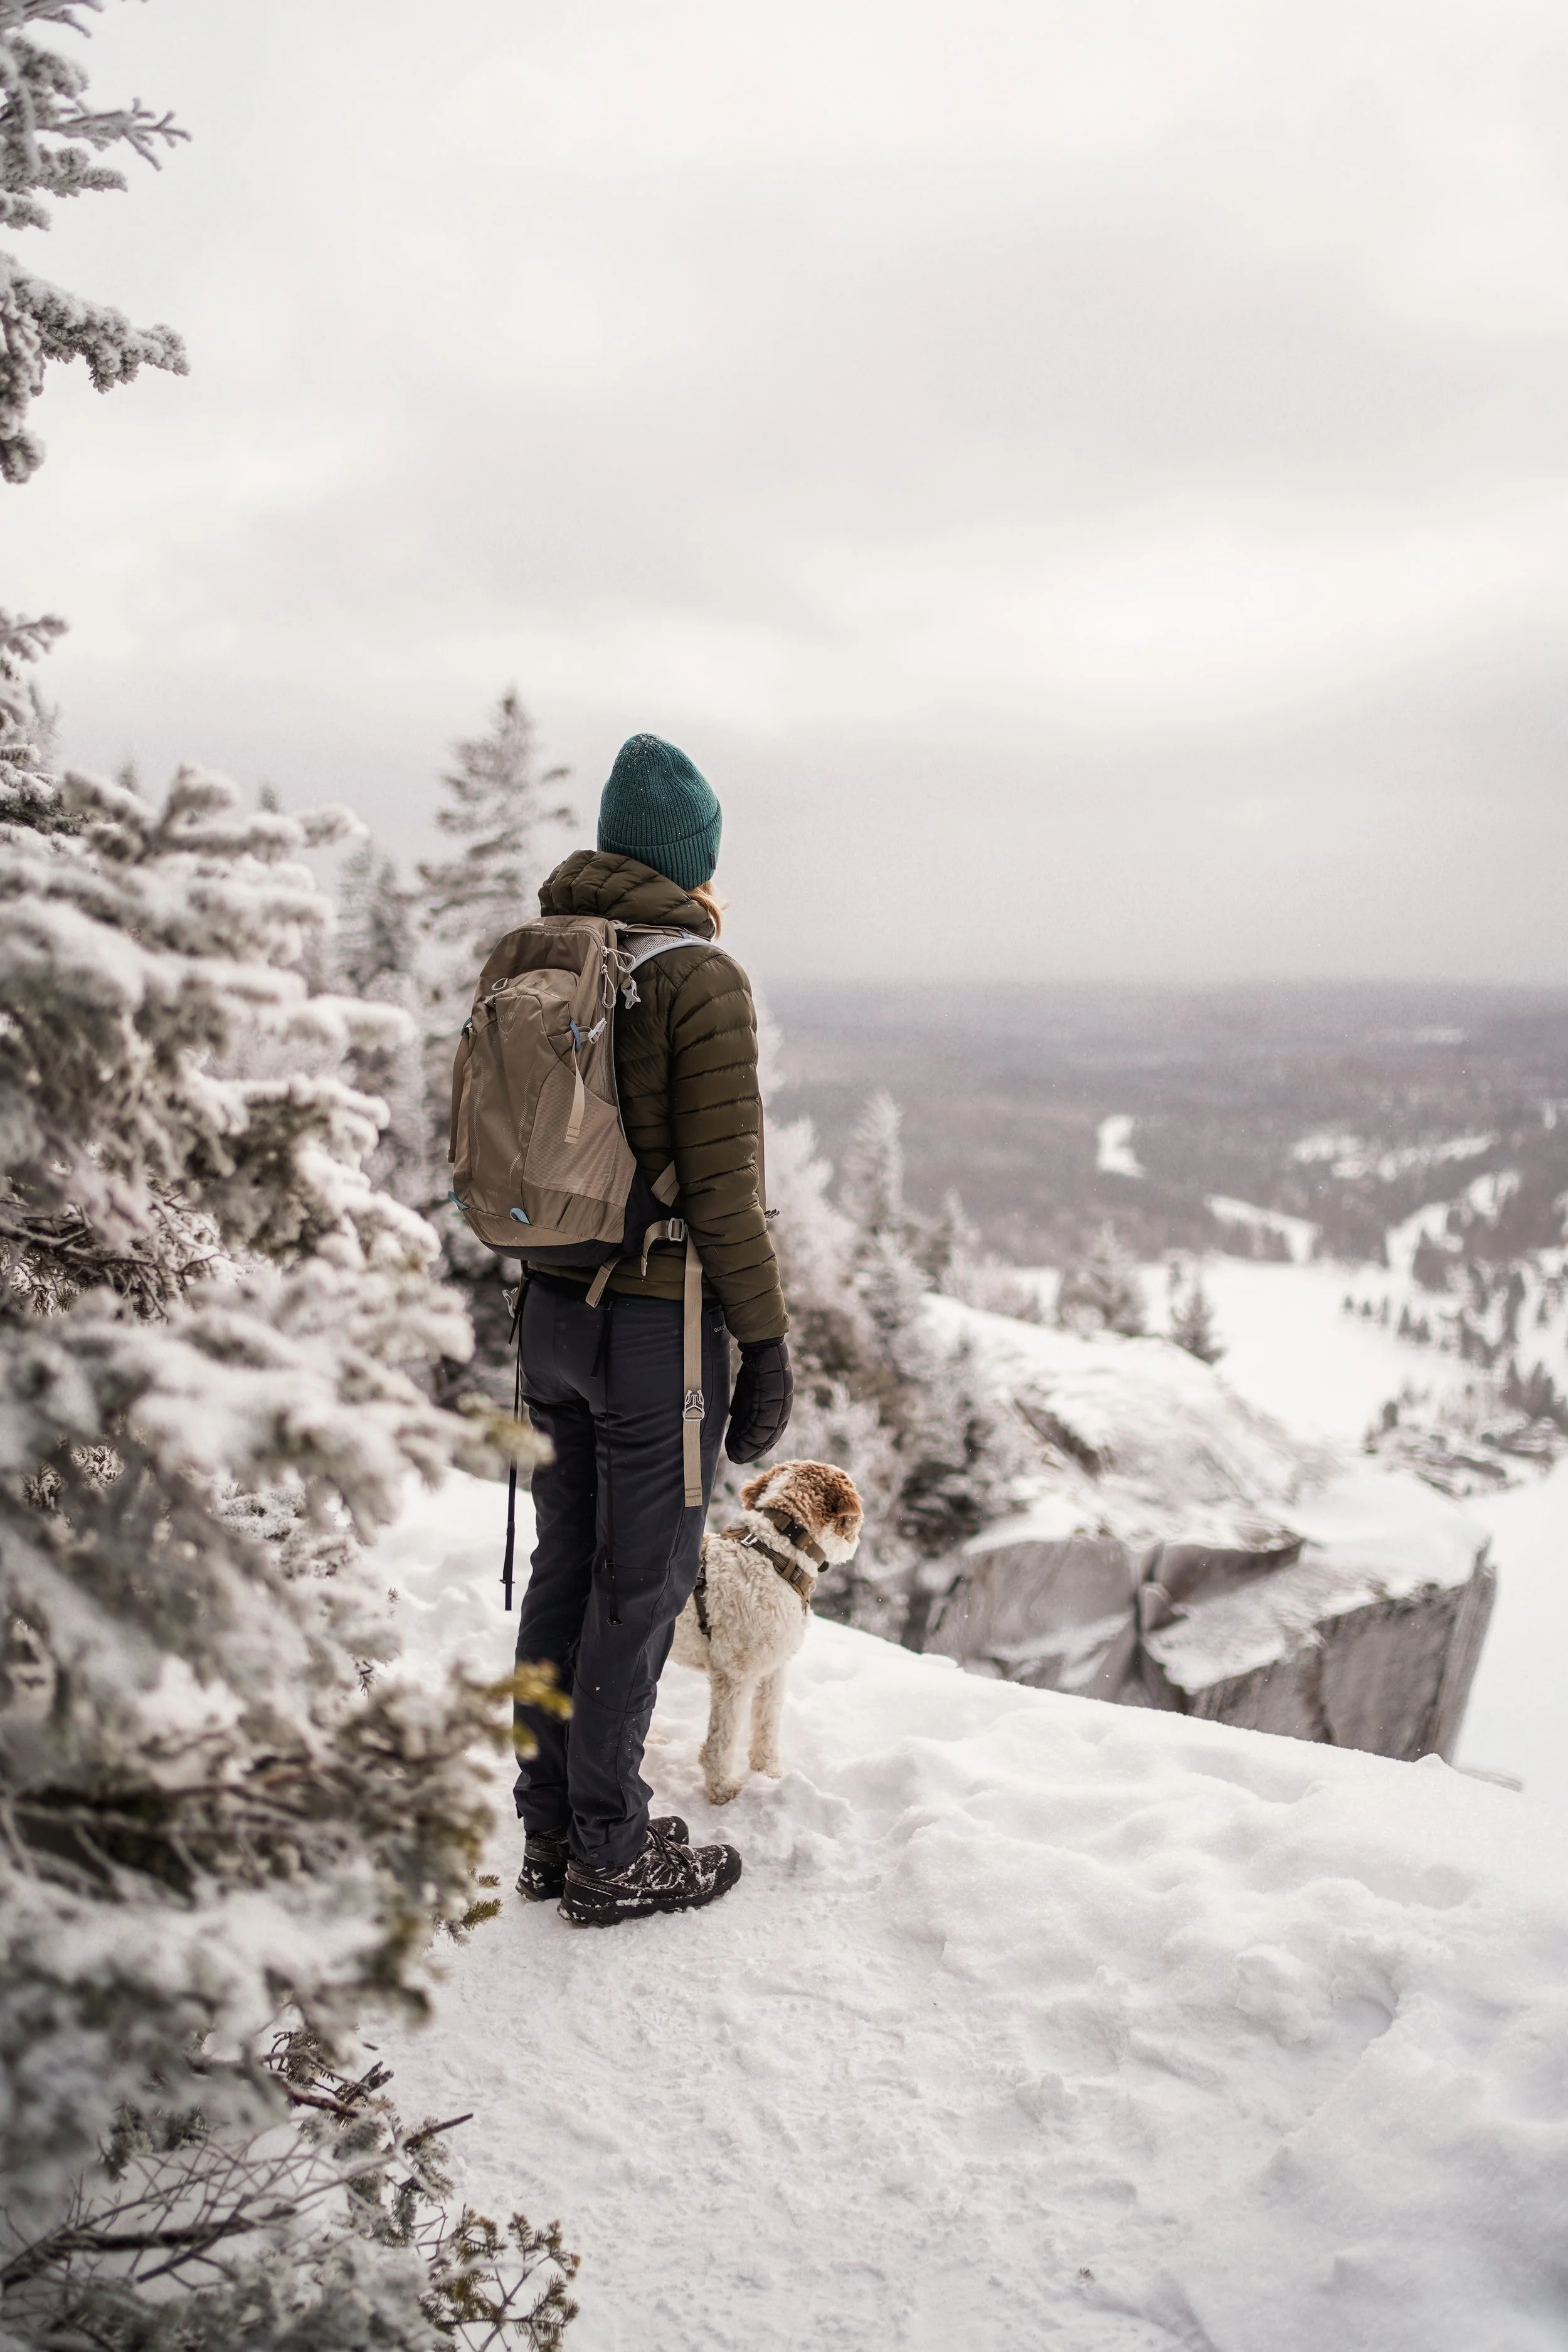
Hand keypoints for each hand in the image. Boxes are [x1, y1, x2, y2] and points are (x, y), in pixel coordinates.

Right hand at [724, 1335, 792, 1463]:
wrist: (761, 1339)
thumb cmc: (754, 1362)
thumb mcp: (747, 1388)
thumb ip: (744, 1403)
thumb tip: (733, 1416)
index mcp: (778, 1403)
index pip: (769, 1430)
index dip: (755, 1445)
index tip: (740, 1454)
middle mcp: (783, 1403)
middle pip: (769, 1434)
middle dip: (752, 1449)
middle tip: (735, 1459)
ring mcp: (781, 1398)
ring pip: (767, 1430)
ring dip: (750, 1446)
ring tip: (734, 1455)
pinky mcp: (776, 1392)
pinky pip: (765, 1418)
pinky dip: (752, 1433)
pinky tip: (739, 1441)